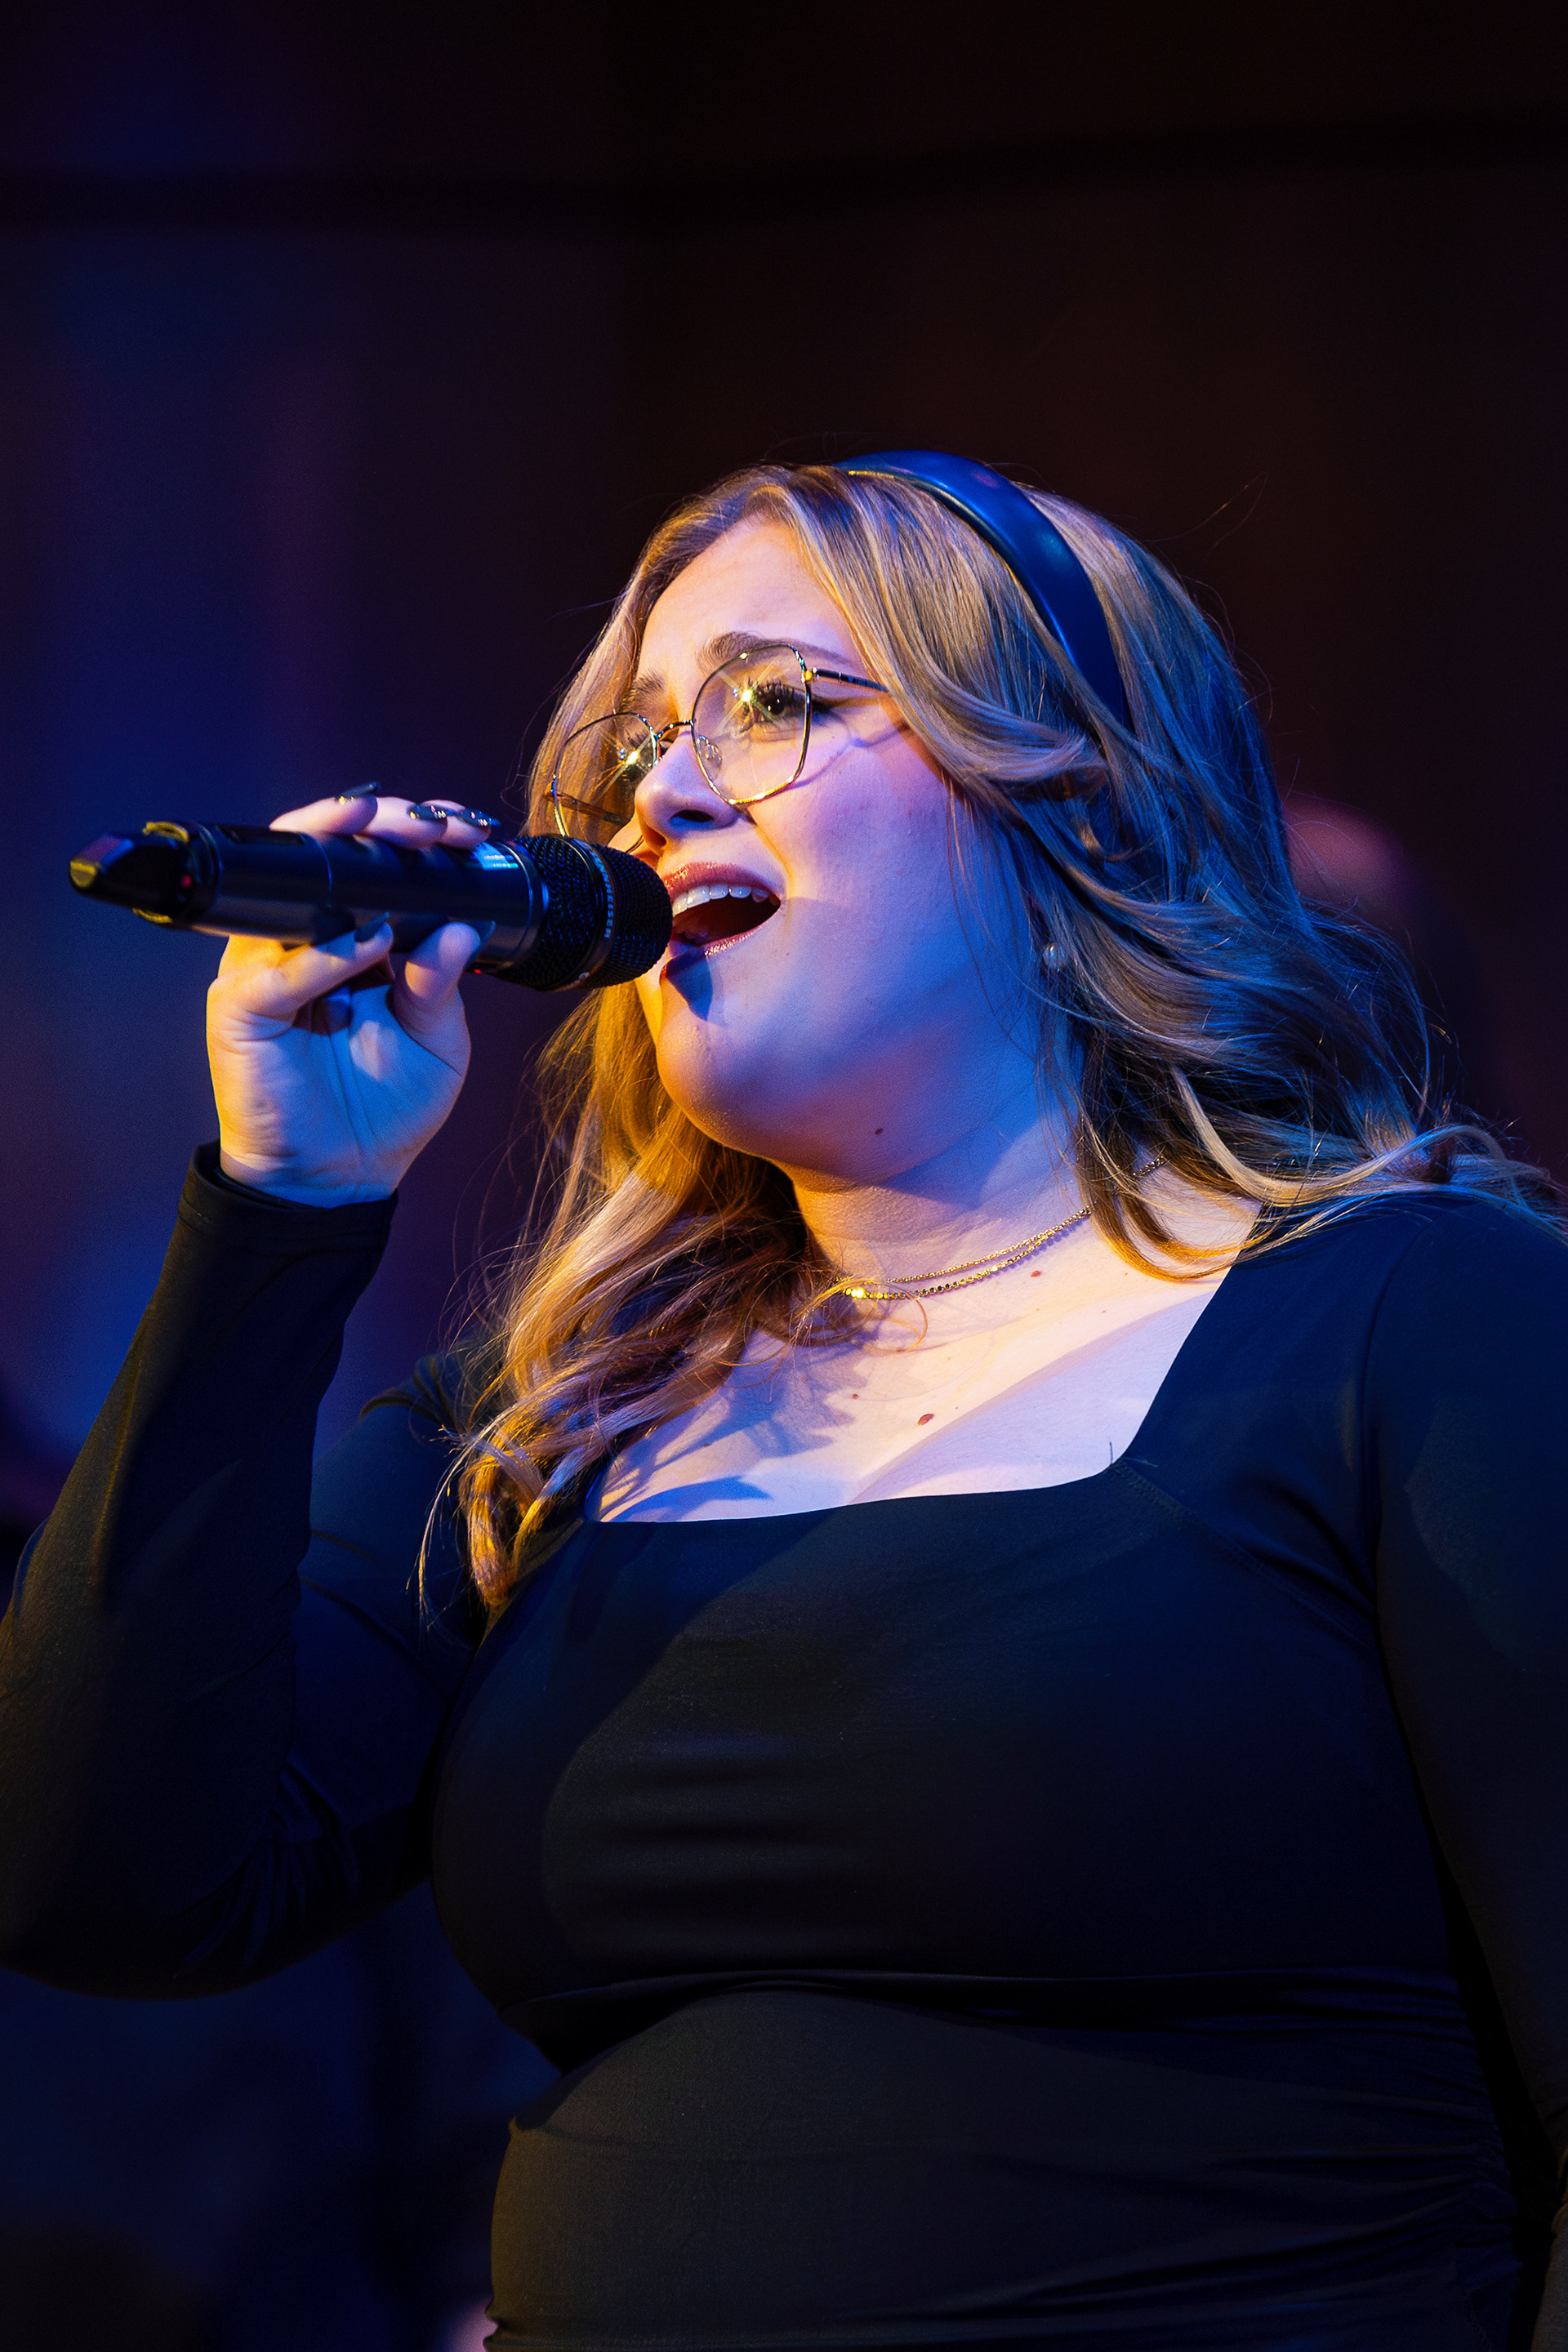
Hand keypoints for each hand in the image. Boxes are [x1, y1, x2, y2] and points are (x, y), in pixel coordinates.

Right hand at [207, 792, 499, 1204]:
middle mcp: (300, 942)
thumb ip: (443, 984)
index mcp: (348, 939)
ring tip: (401, 844)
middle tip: (433, 823)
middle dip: (378, 825)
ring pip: (291, 894)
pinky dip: (324, 955)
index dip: (409, 834)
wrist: (342, 1177)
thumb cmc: (385, 1108)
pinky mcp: (239, 1009)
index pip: (366, 863)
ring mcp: (262, 969)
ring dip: (345, 861)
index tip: (465, 827)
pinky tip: (368, 941)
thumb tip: (461, 925)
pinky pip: (276, 971)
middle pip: (321, 856)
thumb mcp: (437, 1041)